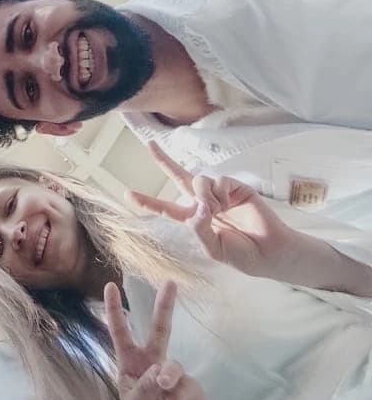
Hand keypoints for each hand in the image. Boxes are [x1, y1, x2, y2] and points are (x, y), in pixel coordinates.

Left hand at [106, 281, 208, 399]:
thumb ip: (141, 389)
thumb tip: (156, 370)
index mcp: (131, 362)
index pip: (121, 332)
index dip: (115, 310)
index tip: (110, 286)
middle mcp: (153, 363)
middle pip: (160, 330)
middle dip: (165, 306)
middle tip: (170, 283)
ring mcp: (173, 375)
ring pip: (172, 364)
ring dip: (166, 376)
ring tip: (162, 387)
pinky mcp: (192, 390)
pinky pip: (184, 389)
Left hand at [129, 143, 297, 279]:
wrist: (271, 252)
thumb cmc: (243, 255)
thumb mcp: (214, 249)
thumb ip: (200, 228)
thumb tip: (198, 206)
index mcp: (194, 219)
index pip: (167, 208)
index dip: (148, 202)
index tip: (128, 194)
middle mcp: (203, 202)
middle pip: (178, 177)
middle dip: (163, 160)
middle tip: (149, 144)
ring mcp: (219, 193)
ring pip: (197, 180)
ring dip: (204, 196)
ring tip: (219, 212)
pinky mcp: (234, 186)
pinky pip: (217, 180)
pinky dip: (220, 193)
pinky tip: (229, 204)